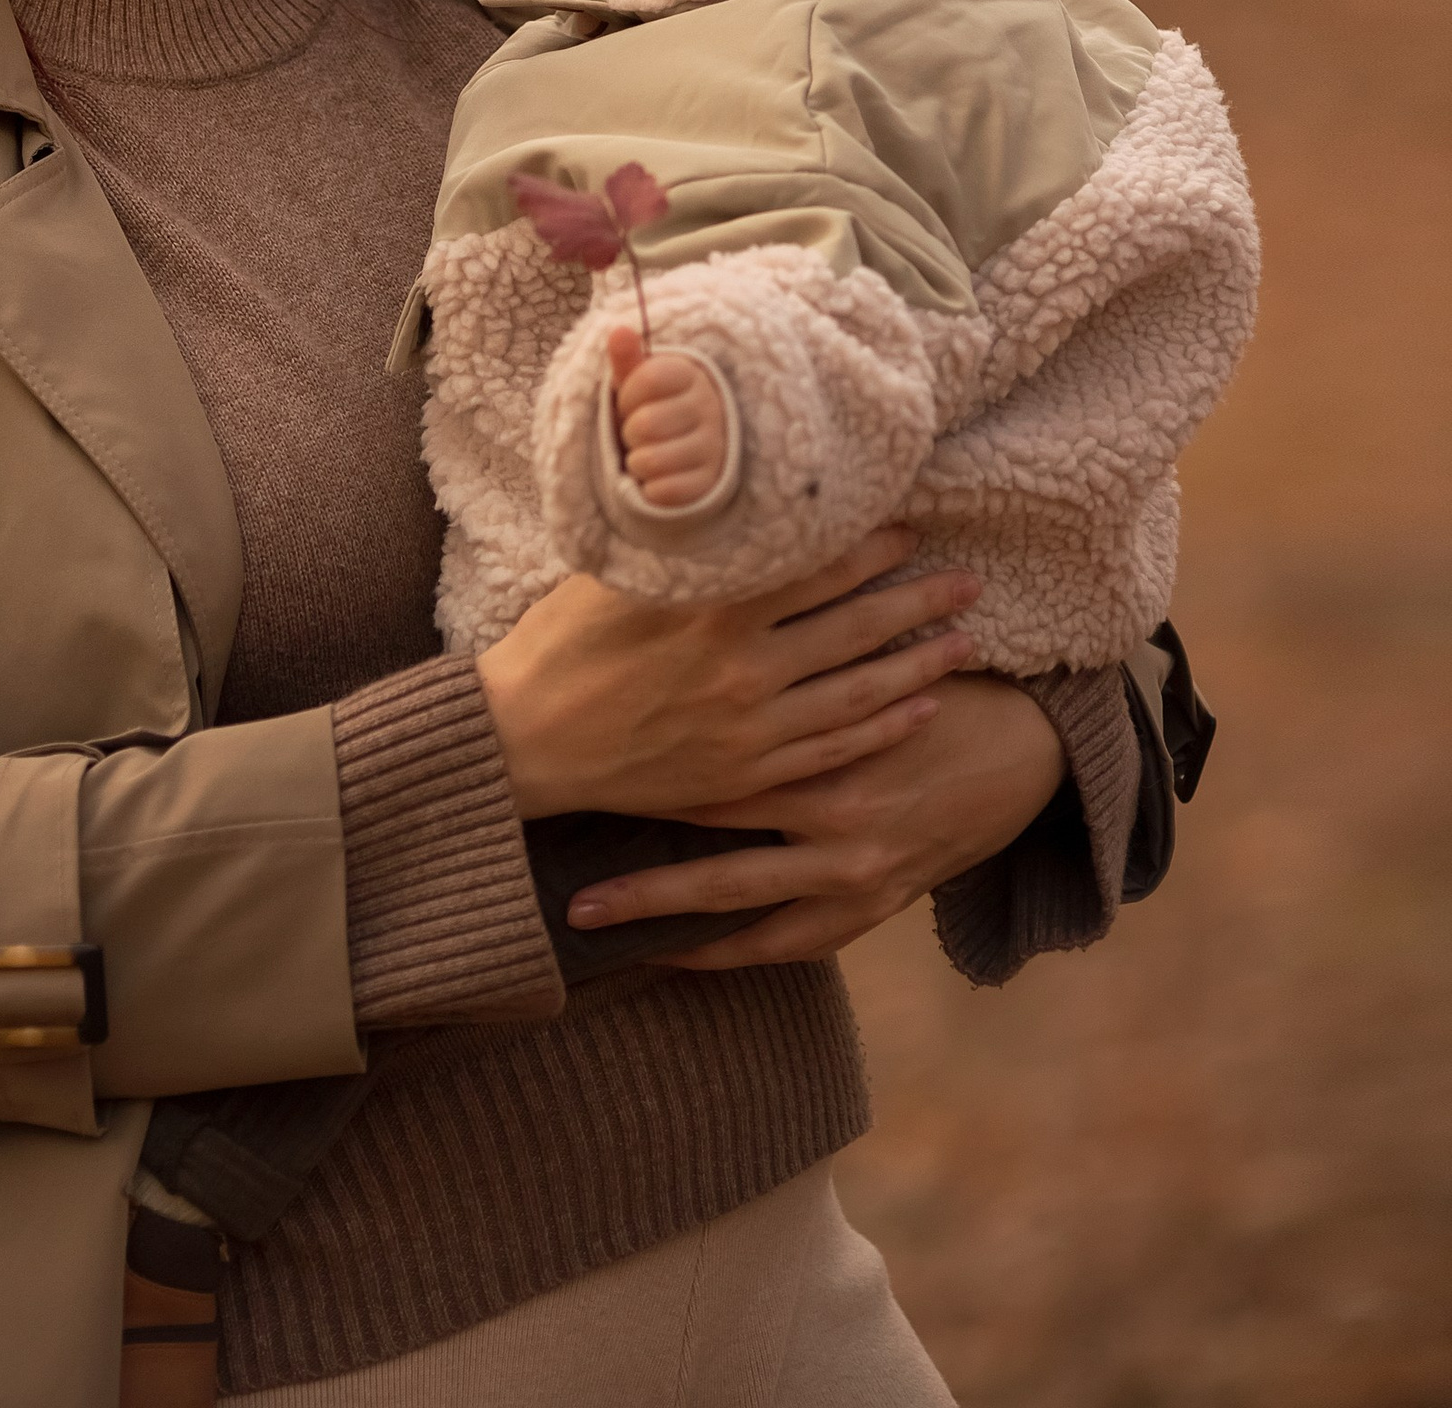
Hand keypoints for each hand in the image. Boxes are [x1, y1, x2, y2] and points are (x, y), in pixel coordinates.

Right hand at [474, 528, 979, 822]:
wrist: (527, 743)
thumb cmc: (559, 643)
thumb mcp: (606, 564)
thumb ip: (661, 513)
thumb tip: (666, 436)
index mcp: (711, 608)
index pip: (814, 567)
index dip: (868, 545)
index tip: (909, 526)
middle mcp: (742, 668)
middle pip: (852, 628)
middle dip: (916, 602)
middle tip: (969, 582)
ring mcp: (749, 728)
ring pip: (857, 692)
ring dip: (918, 666)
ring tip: (965, 642)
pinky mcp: (746, 776)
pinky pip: (833, 749)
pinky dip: (882, 728)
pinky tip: (920, 710)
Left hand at [564, 672, 1068, 967]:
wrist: (1017, 750)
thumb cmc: (921, 684)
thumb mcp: (855, 656)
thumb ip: (776, 653)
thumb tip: (677, 617)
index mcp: (826, 750)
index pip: (709, 769)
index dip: (637, 777)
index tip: (567, 781)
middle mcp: (834, 820)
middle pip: (710, 853)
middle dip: (634, 872)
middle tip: (557, 882)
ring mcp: (854, 875)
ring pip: (737, 907)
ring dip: (662, 921)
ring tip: (590, 927)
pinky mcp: (871, 909)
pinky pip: (783, 946)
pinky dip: (727, 953)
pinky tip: (672, 955)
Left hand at [609, 329, 725, 507]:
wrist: (685, 448)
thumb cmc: (651, 407)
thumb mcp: (637, 381)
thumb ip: (627, 358)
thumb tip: (618, 330)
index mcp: (691, 375)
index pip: (649, 378)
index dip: (627, 396)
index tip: (631, 401)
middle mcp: (710, 408)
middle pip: (645, 424)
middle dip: (629, 432)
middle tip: (639, 432)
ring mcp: (714, 447)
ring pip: (651, 461)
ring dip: (636, 461)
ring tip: (647, 452)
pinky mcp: (711, 483)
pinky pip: (664, 491)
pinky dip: (648, 488)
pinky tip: (657, 477)